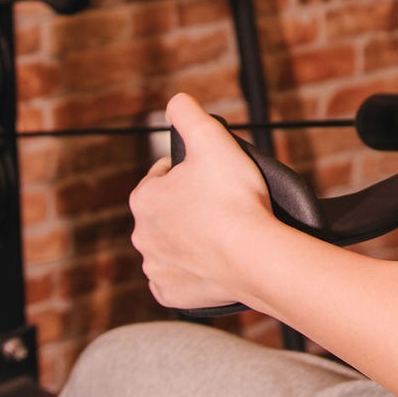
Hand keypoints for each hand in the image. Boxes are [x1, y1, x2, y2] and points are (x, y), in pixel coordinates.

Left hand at [129, 93, 282, 314]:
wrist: (255, 258)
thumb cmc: (234, 199)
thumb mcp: (213, 139)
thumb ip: (189, 113)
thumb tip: (176, 102)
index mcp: (144, 199)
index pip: (163, 176)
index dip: (190, 172)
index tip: (212, 177)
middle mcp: (141, 236)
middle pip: (167, 213)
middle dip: (188, 207)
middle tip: (222, 204)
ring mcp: (156, 268)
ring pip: (171, 246)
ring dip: (190, 239)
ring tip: (222, 233)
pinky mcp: (172, 294)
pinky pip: (178, 280)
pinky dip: (193, 272)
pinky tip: (213, 262)